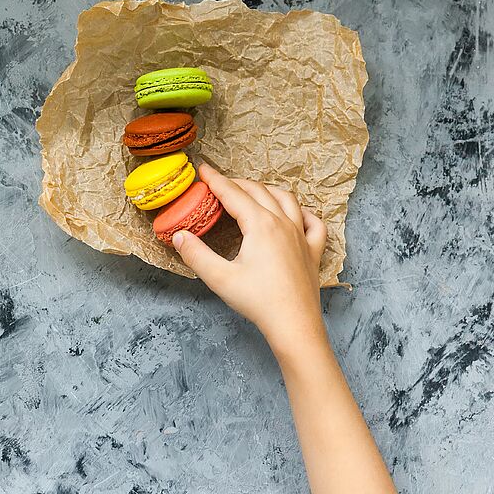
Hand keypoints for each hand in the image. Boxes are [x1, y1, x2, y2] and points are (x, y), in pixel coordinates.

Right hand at [172, 163, 328, 357]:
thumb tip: (180, 235)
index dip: (215, 180)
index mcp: (260, 225)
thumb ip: (196, 254)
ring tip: (253, 192)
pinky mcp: (313, 251)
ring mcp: (301, 236)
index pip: (233, 194)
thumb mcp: (219, 278)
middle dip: (237, 183)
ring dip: (267, 190)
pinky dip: (304, 213)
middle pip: (258, 191)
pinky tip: (297, 214)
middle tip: (220, 183)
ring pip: (286, 199)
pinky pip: (313, 223)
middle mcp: (283, 223)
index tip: (203, 169)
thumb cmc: (259, 302)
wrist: (294, 324)